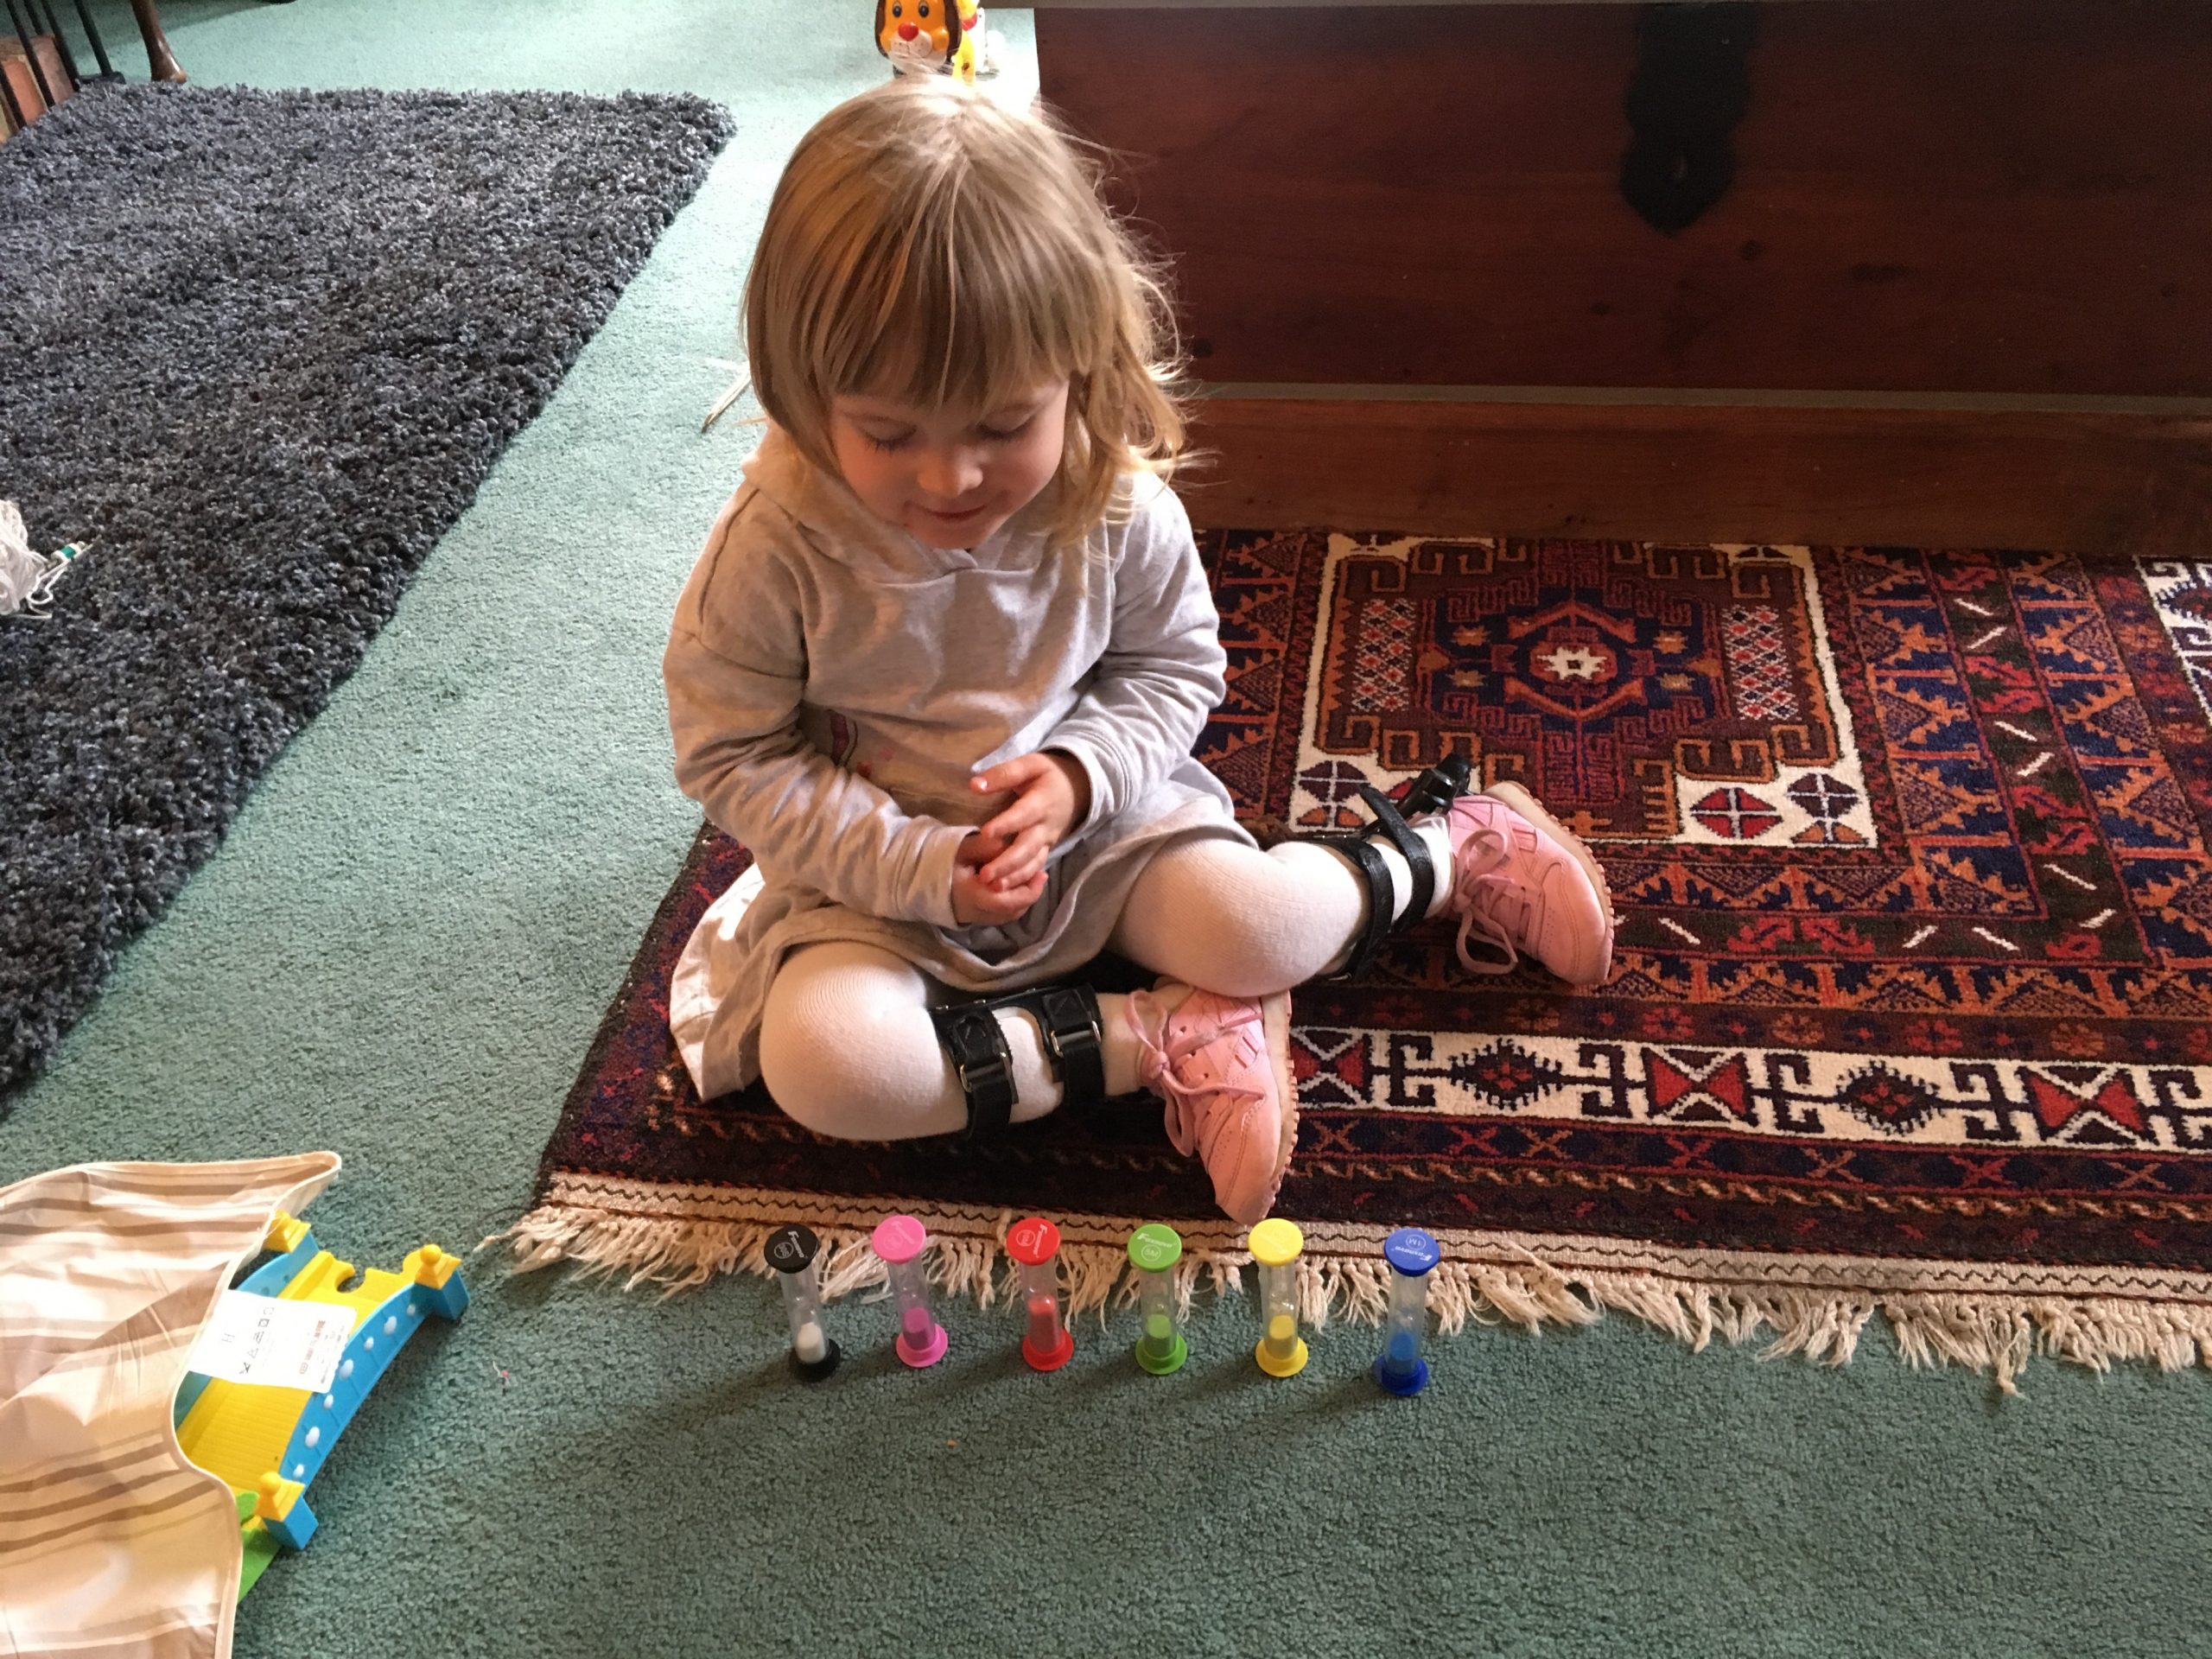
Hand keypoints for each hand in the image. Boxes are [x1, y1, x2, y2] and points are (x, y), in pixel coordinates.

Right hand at [950, 829, 1049, 926]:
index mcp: (973, 896)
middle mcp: (977, 913)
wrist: (920, 878)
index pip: (1006, 901)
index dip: (1027, 890)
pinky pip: (1003, 915)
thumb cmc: (942, 861)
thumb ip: (986, 847)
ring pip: (1010, 914)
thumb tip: (1008, 846)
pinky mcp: (978, 918)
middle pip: (1013, 910)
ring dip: (1024, 898)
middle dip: (1031, 893)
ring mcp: (977, 918)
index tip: (1040, 873)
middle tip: (1041, 875)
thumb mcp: (962, 848)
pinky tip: (1019, 887)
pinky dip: (1015, 902)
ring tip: (1033, 879)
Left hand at [969, 751, 1089, 891]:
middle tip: (984, 875)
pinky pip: (1035, 868)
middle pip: (1028, 847)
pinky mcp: (1046, 850)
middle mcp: (1045, 825)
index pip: (1023, 814)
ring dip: (1013, 877)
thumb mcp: (1030, 765)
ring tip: (993, 887)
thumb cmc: (1047, 775)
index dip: (1005, 825)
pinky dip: (1022, 881)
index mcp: (1041, 801)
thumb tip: (974, 785)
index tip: (985, 833)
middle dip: (1007, 863)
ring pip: (1032, 863)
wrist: (1078, 789)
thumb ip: (1003, 774)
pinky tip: (1004, 890)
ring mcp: (1047, 841)